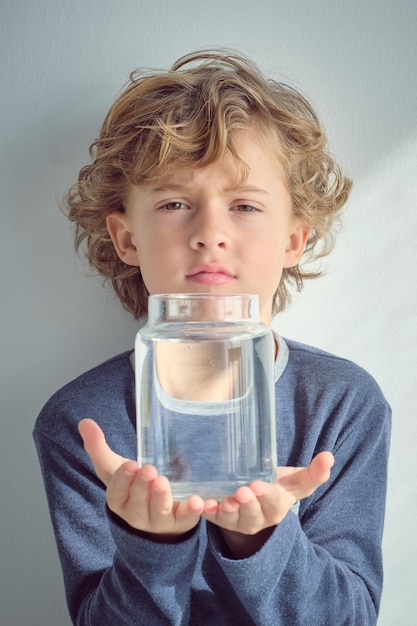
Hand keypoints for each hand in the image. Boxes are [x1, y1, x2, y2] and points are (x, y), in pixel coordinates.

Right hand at [78, 419, 203, 537]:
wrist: (156, 517)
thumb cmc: (132, 488)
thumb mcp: (114, 468)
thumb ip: (98, 447)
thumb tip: (84, 422)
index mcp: (120, 501)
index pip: (116, 494)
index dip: (122, 481)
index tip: (130, 465)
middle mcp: (137, 515)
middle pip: (137, 504)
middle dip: (141, 487)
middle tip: (148, 470)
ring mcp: (160, 521)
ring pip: (159, 513)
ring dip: (161, 498)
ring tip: (163, 482)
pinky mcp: (181, 521)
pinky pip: (187, 519)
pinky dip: (192, 511)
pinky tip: (198, 501)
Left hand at [202, 452, 333, 557]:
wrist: (258, 496)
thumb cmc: (278, 485)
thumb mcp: (295, 481)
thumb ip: (313, 472)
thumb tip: (329, 457)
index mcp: (277, 507)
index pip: (274, 503)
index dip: (267, 496)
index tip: (258, 485)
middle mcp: (258, 518)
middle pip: (252, 514)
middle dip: (247, 504)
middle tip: (242, 491)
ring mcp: (237, 521)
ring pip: (232, 519)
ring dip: (227, 510)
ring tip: (223, 500)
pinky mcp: (219, 519)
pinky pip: (212, 518)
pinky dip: (206, 512)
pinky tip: (201, 503)